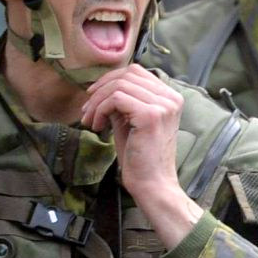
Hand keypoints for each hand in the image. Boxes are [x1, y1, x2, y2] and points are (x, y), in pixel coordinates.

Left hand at [79, 66, 201, 243]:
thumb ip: (122, 102)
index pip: (136, 72)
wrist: (152, 185)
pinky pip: (116, 99)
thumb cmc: (140, 158)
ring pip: (119, 85)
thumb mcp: (130, 122)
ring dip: (97, 102)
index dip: (110, 80)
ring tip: (91, 121)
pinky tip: (97, 127)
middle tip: (87, 111)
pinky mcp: (150, 116)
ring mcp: (162, 106)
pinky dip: (100, 110)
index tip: (93, 98)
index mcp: (170, 97)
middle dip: (101, 90)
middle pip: (127, 74)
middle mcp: (171, 98)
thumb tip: (101, 88)